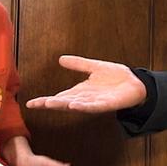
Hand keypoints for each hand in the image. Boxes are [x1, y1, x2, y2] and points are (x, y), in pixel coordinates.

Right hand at [26, 55, 146, 112]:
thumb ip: (78, 64)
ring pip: (76, 104)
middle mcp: (85, 99)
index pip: (59, 96)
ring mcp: (96, 102)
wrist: (136, 83)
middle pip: (64, 102)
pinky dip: (84, 106)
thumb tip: (60, 59)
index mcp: (80, 91)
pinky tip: (74, 105)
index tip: (30, 103)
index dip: (45, 100)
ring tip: (51, 103)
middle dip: (50, 103)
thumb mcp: (94, 67)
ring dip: (64, 104)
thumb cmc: (116, 77)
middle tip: (36, 104)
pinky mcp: (107, 104)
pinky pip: (94, 106)